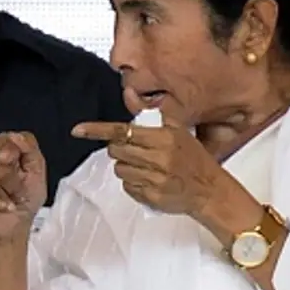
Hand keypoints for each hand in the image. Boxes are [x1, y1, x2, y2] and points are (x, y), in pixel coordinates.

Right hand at [0, 132, 47, 241]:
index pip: (8, 138)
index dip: (16, 154)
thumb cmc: (25, 197)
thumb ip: (30, 150)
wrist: (13, 223)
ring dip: (2, 194)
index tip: (24, 171)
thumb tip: (14, 136)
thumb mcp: (37, 172)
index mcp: (4, 145)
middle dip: (11, 178)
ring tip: (7, 199)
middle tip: (16, 190)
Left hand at [72, 118, 224, 216]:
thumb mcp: (178, 130)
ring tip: (146, 167)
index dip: (97, 130)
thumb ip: (152, 114)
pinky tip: (150, 180)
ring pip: (119, 170)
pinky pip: (128, 187)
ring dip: (127, 167)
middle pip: (116, 151)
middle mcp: (158, 157)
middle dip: (119, 150)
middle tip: (135, 151)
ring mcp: (155, 179)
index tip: (78, 130)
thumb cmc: (194, 158)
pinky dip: (134, 183)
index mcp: (164, 138)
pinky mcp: (152, 196)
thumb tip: (128, 92)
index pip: (123, 131)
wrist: (211, 191)